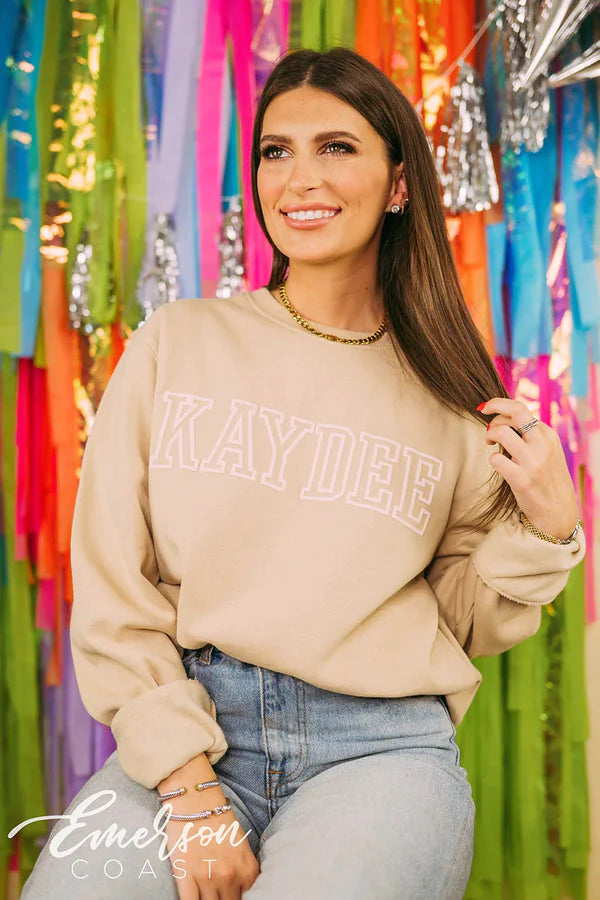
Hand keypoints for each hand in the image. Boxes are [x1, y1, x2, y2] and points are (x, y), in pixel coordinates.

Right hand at [157, 753, 259, 897]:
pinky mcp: (186, 875)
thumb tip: (241, 893)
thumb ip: (244, 873)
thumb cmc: (219, 821)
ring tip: (205, 895)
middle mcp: (230, 876)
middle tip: (218, 896)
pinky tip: (191, 899)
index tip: (232, 897)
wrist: (196, 799)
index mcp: (247, 870)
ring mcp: (208, 877)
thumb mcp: (242, 846)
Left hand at [479, 397, 579, 540]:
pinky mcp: (522, 479)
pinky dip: (492, 460)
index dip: (498, 405)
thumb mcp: (546, 451)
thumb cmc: (546, 478)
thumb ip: (530, 435)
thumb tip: (503, 417)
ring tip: (492, 446)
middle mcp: (543, 444)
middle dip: (493, 414)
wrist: (557, 511)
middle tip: (489, 433)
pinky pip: (496, 459)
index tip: (485, 408)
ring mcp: (533, 462)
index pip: (520, 408)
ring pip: (501, 431)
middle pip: (514, 412)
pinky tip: (498, 465)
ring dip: (490, 435)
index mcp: (548, 435)